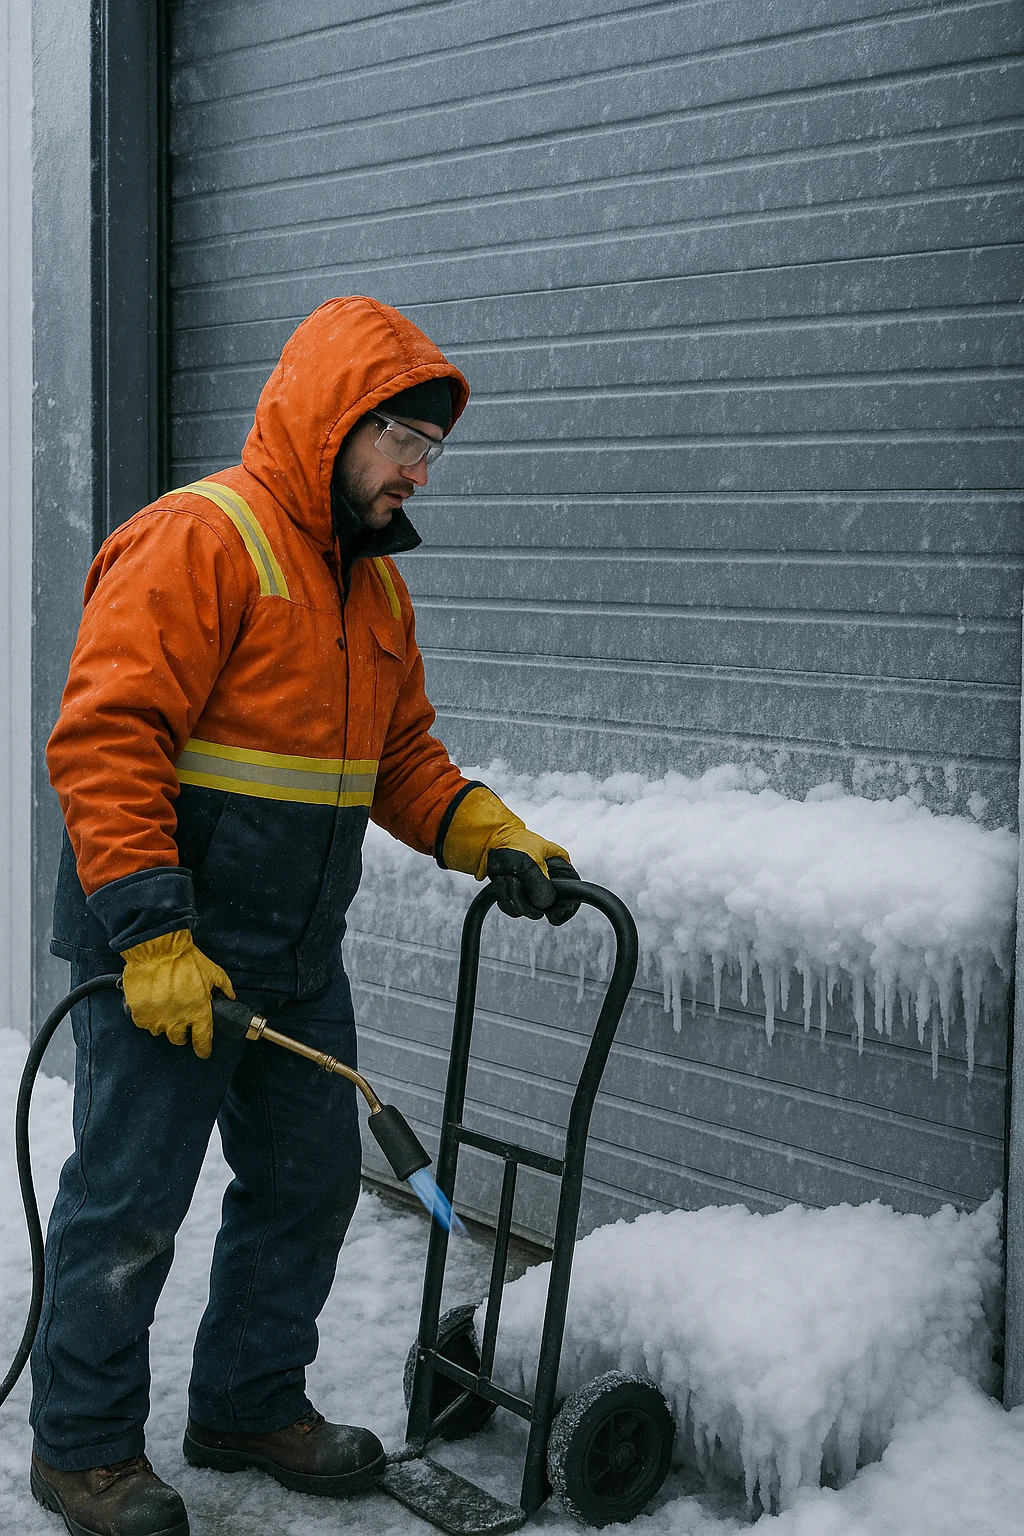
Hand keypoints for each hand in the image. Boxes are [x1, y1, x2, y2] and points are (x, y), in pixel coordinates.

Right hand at [120, 928, 234, 1058]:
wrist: (157, 950)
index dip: (203, 1048)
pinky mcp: (140, 1013)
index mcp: (198, 1012)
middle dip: (182, 1032)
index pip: (203, 1041)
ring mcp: (157, 1018)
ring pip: (160, 1032)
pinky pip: (144, 1023)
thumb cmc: (185, 959)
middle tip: (181, 1018)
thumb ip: (224, 987)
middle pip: (179, 1039)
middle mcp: (177, 1019)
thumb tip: (230, 996)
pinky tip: (151, 1005)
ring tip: (165, 1008)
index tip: (203, 1051)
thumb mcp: (212, 971)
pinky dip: (148, 1017)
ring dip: (164, 1023)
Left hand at [486, 849, 581, 923]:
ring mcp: (533, 888)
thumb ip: (540, 885)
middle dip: (527, 898)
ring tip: (507, 876)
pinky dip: (504, 897)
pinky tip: (502, 881)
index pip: (573, 894)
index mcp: (560, 868)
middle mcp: (549, 880)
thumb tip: (545, 903)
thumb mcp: (530, 863)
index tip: (552, 915)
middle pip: (548, 906)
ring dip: (512, 894)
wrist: (488, 841)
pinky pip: (514, 908)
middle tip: (517, 881)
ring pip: (528, 909)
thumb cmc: (511, 843)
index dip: (564, 908)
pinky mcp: (519, 894)